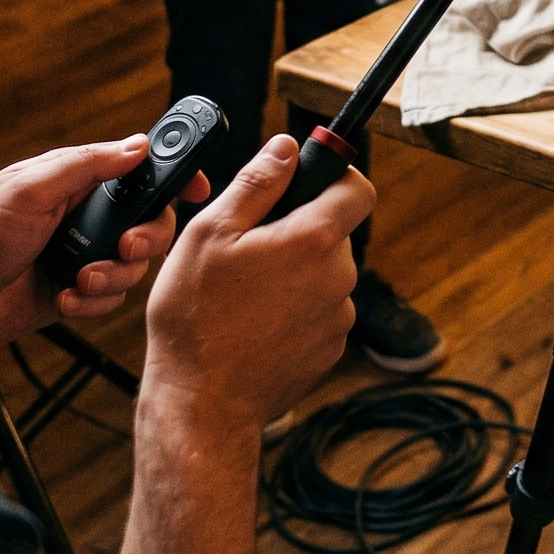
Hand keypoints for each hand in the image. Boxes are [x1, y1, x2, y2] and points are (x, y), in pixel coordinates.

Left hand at [0, 135, 205, 362]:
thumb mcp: (30, 189)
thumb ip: (87, 166)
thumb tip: (138, 145)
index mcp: (76, 181)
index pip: (138, 169)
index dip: (173, 174)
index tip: (196, 185)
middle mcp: (85, 216)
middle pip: (149, 220)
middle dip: (147, 236)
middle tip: (126, 245)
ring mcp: (82, 256)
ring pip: (134, 265)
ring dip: (114, 276)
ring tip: (81, 281)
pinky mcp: (76, 294)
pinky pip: (111, 299)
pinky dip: (94, 303)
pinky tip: (65, 300)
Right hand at [138, 134, 371, 429]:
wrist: (202, 405)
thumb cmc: (196, 320)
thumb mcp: (210, 235)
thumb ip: (256, 184)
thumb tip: (287, 148)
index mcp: (313, 240)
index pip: (357, 188)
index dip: (336, 175)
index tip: (306, 180)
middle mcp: (338, 278)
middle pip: (333, 233)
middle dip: (299, 230)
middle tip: (248, 248)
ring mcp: (338, 318)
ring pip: (324, 274)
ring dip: (295, 272)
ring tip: (244, 294)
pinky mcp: (330, 350)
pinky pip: (320, 311)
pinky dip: (295, 309)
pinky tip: (254, 324)